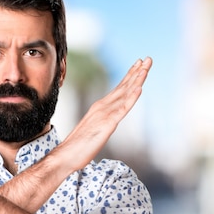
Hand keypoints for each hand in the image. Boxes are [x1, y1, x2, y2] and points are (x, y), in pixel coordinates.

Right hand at [57, 57, 151, 171]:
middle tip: (148, 59)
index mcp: (100, 108)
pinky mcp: (107, 124)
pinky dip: (131, 99)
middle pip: (123, 87)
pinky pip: (122, 110)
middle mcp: (102, 107)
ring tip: (146, 68)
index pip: (118, 89)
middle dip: (137, 72)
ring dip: (136, 80)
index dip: (130, 76)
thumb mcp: (94, 131)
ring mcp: (104, 114)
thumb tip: (108, 121)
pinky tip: (139, 89)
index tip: (138, 65)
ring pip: (124, 94)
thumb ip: (102, 123)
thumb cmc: (78, 147)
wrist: (66, 155)